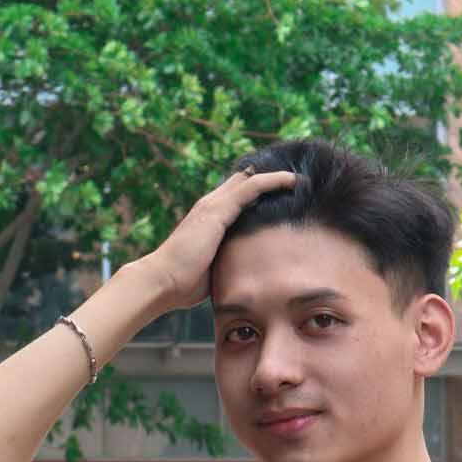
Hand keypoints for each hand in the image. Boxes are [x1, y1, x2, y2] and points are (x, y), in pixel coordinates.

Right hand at [141, 168, 296, 311]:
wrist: (163, 282)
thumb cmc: (183, 284)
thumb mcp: (214, 268)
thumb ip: (229, 261)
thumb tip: (247, 272)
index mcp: (209, 219)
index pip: (236, 197)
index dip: (257, 192)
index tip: (281, 195)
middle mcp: (210, 206)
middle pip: (243, 182)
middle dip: (267, 180)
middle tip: (294, 180)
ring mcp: (213, 205)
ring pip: (250, 180)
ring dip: (275, 177)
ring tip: (298, 178)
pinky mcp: (218, 210)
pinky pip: (251, 187)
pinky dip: (272, 181)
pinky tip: (291, 181)